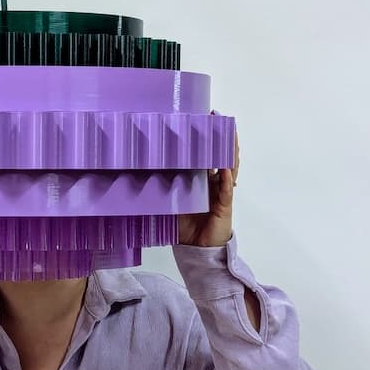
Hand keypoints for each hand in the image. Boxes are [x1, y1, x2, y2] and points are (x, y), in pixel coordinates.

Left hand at [177, 117, 239, 246]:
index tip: (202, 121)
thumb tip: (141, 174)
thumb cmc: (186, 228)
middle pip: (221, 156)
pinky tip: (224, 168)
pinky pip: (226, 190)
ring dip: (229, 152)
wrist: (198, 250)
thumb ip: (164, 189)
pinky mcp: (225, 206)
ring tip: (229, 136)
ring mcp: (222, 193)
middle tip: (217, 119)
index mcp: (202, 182)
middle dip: (221, 138)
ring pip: (229, 168)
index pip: (206, 157)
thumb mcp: (172, 203)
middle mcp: (214, 184)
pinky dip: (225, 179)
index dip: (205, 140)